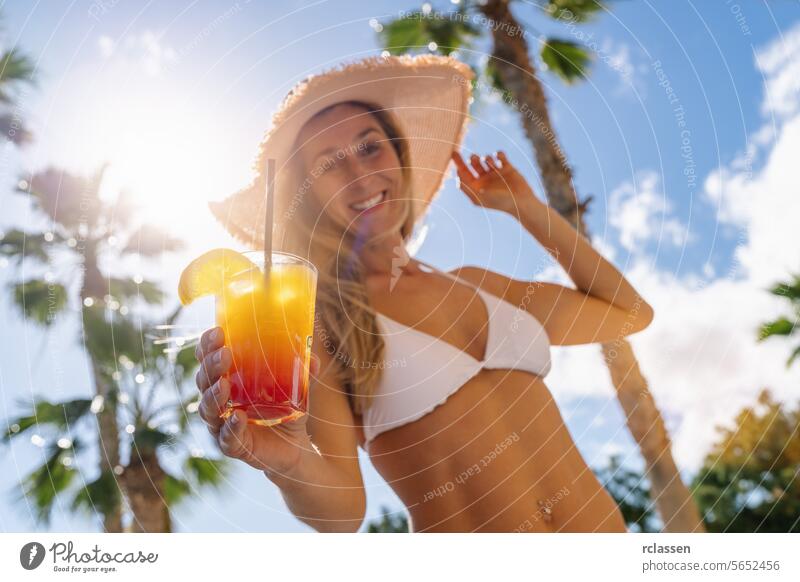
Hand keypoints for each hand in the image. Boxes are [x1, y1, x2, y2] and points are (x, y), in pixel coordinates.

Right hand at [194, 326, 320, 476]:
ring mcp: (222, 424)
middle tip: (225, 354)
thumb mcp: (297, 386)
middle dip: (211, 366)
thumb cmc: (287, 410)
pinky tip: (237, 417)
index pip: (208, 359)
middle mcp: (219, 400)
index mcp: (227, 378)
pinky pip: (225, 437)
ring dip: (213, 395)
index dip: (207, 345)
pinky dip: (230, 427)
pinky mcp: (233, 445)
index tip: (218, 331)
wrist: (294, 448)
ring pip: (208, 409)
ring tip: (224, 385)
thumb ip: (303, 370)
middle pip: (204, 381)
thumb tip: (312, 358)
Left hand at [452, 151, 537, 213]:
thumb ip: (470, 188)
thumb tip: (457, 180)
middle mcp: (484, 180)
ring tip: (488, 160)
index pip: (463, 175)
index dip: (458, 166)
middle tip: (473, 157)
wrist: (523, 202)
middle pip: (473, 165)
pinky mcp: (507, 169)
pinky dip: (498, 154)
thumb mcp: (484, 197)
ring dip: (485, 157)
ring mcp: (496, 174)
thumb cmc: (501, 203)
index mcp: (476, 188)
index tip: (456, 157)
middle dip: (472, 159)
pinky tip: (498, 156)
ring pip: (486, 160)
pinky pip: (500, 156)